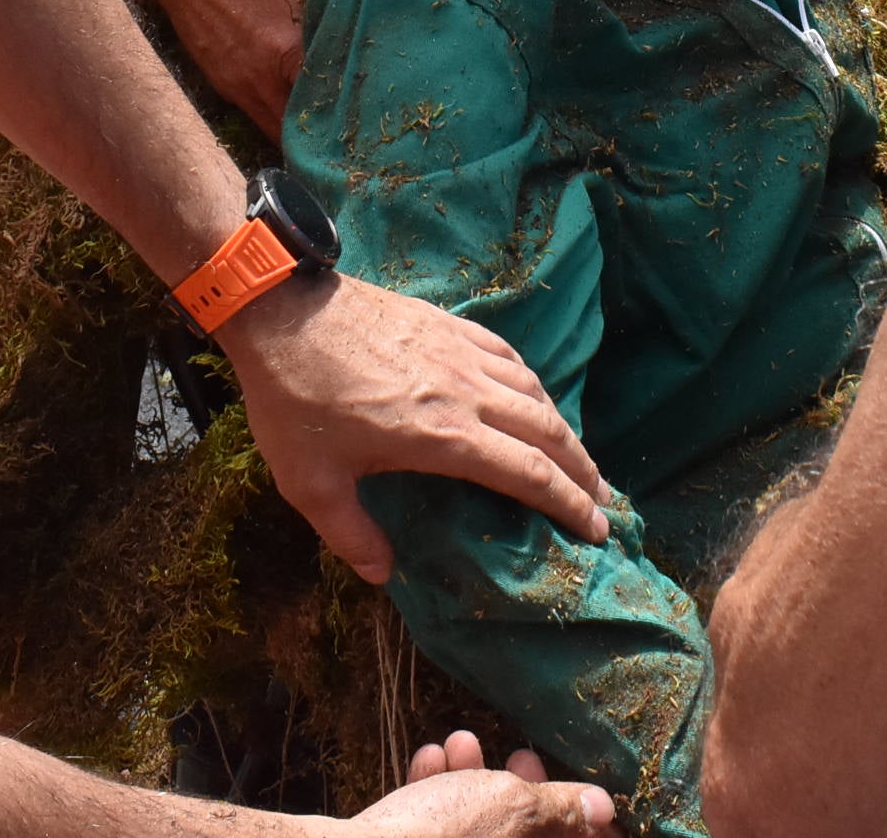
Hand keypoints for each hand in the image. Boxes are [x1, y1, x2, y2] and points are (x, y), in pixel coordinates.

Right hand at [146, 0, 430, 135]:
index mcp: (290, 44)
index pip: (341, 97)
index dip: (373, 109)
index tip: (402, 115)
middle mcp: (263, 76)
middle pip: (312, 127)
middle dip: (345, 131)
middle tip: (385, 132)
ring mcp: (240, 85)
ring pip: (284, 129)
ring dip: (314, 129)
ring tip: (353, 132)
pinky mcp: (224, 83)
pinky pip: (263, 116)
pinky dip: (288, 118)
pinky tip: (313, 113)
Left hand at [215, 272, 611, 584]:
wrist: (281, 312)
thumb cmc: (295, 401)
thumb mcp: (311, 485)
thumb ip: (350, 536)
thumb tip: (383, 575)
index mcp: (446, 437)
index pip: (530, 475)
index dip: (570, 505)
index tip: (599, 529)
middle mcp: (468, 393)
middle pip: (549, 432)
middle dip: (583, 470)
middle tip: (605, 499)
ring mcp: (460, 352)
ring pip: (534, 391)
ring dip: (563, 427)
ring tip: (576, 454)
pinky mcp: (446, 324)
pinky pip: (507, 356)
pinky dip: (531, 382)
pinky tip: (531, 393)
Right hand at [349, 734, 614, 834]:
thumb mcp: (515, 809)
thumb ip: (559, 808)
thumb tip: (601, 808)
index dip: (587, 823)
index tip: (581, 788)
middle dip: (523, 791)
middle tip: (520, 755)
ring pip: (479, 832)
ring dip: (473, 783)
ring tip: (460, 742)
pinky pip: (438, 833)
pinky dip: (436, 798)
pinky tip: (427, 759)